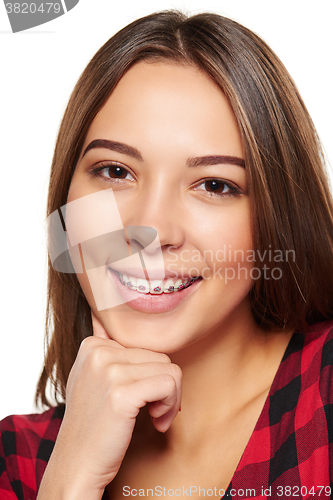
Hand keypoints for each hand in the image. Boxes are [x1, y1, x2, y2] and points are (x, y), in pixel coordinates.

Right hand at [37, 312, 181, 498]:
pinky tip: (156, 422)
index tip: (141, 395)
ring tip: (153, 416)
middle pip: (161, 355)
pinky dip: (171, 406)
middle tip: (152, 410)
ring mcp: (109, 370)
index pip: (145, 345)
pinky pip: (170, 383)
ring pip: (170, 369)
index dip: (150, 372)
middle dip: (164, 386)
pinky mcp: (122, 392)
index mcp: (92, 344)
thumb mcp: (90, 377)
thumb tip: (103, 313)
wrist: (77, 465)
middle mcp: (98, 351)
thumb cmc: (92, 424)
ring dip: (170, 398)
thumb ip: (103, 347)